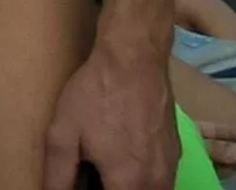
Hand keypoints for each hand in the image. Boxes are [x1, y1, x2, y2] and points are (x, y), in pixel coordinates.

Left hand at [43, 44, 174, 189]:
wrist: (135, 58)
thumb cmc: (96, 94)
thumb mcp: (63, 134)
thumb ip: (58, 176)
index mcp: (127, 183)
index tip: (85, 184)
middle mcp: (156, 183)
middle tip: (91, 177)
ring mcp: (170, 168)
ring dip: (127, 188)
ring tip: (104, 171)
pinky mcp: (176, 155)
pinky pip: (159, 182)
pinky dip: (141, 180)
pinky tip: (122, 159)